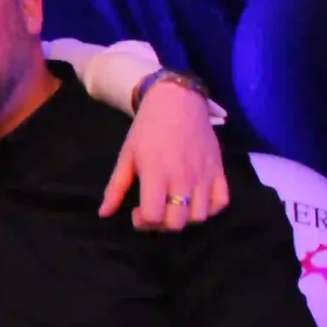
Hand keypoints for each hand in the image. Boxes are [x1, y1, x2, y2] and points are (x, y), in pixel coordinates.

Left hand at [102, 78, 228, 230]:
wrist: (177, 102)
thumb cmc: (147, 129)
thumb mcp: (127, 156)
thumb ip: (116, 187)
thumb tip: (104, 214)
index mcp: (156, 173)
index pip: (154, 217)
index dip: (143, 223)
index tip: (137, 211)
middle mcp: (183, 178)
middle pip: (177, 223)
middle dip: (161, 225)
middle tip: (155, 211)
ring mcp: (204, 175)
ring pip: (200, 217)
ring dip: (185, 219)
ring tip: (174, 207)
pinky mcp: (219, 170)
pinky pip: (222, 202)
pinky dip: (210, 209)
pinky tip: (196, 201)